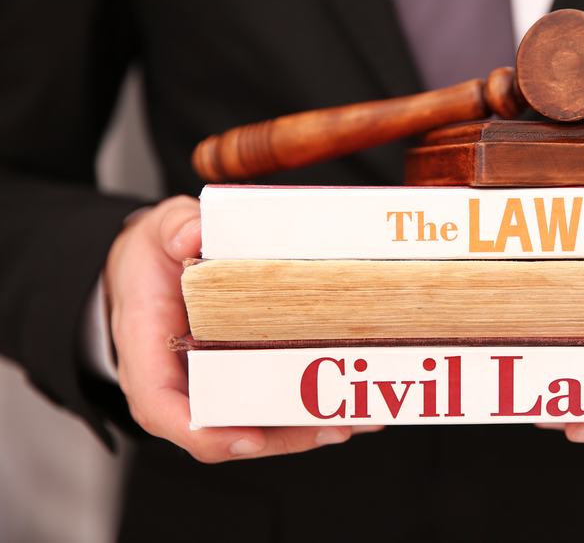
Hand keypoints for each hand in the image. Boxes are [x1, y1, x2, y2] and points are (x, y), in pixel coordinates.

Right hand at [104, 195, 381, 462]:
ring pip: (254, 426)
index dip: (207, 431)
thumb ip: (173, 228)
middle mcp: (177, 383)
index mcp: (146, 353)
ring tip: (356, 421)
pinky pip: (268, 407)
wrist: (148, 267)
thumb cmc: (150, 259)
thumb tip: (193, 233)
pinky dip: (307, 413)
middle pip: (224, 429)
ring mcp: (209, 387)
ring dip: (305, 431)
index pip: (163, 408)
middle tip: (333, 427)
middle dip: (282, 436)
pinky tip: (351, 407)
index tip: (250, 437)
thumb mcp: (157, 232)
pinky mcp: (236, 381)